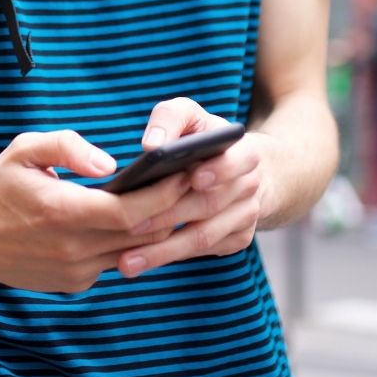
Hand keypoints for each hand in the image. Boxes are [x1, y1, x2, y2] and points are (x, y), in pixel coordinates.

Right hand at [0, 129, 191, 292]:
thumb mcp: (24, 150)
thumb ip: (67, 147)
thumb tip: (109, 163)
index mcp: (63, 212)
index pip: (131, 210)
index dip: (165, 193)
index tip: (187, 171)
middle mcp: (73, 248)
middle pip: (142, 234)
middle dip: (175, 208)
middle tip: (198, 183)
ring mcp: (75, 271)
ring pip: (134, 252)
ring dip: (159, 229)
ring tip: (180, 200)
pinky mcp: (74, 283)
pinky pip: (113, 261)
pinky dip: (131, 242)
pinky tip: (143, 221)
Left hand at [116, 98, 262, 278]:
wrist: (241, 170)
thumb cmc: (202, 136)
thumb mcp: (190, 115)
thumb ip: (171, 118)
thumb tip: (151, 145)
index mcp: (243, 153)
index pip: (237, 162)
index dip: (218, 170)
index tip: (193, 177)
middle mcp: (249, 188)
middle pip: (209, 205)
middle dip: (169, 217)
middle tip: (131, 225)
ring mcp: (245, 218)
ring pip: (204, 237)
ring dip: (164, 251)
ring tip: (126, 261)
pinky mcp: (235, 240)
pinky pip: (201, 252)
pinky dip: (171, 257)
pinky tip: (139, 261)